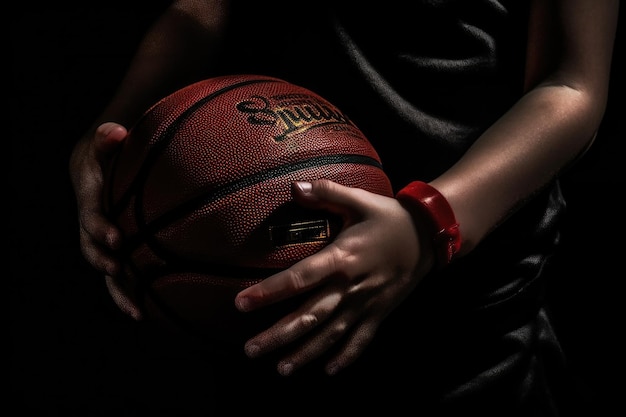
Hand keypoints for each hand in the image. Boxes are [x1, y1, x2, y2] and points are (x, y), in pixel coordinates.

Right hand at [69, 122, 140, 318]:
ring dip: (118, 291)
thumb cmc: (107, 155)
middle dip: (104, 261)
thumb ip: (107, 139)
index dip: (101, 229)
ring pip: (105, 271)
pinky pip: (119, 277)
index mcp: (90, 200)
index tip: (116, 239)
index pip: (91, 216)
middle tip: (120, 270)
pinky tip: (147, 312)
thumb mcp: (105, 143)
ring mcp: (101, 243)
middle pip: (92, 248)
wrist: (95, 168)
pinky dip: (130, 294)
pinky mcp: (113, 253)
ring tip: (137, 311)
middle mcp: (91, 226)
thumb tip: (115, 132)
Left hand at [235, 179, 433, 375]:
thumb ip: (327, 193)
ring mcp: (366, 304)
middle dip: (278, 335)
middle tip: (250, 350)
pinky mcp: (380, 313)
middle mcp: (350, 286)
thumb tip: (294, 187)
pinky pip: (362, 340)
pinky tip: (329, 371)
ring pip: (331, 334)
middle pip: (309, 316)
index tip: (240, 304)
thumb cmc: (389, 217)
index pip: (298, 279)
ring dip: (305, 353)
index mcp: (341, 258)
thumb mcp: (359, 200)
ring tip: (281, 369)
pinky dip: (347, 357)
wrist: (430, 236)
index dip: (268, 292)